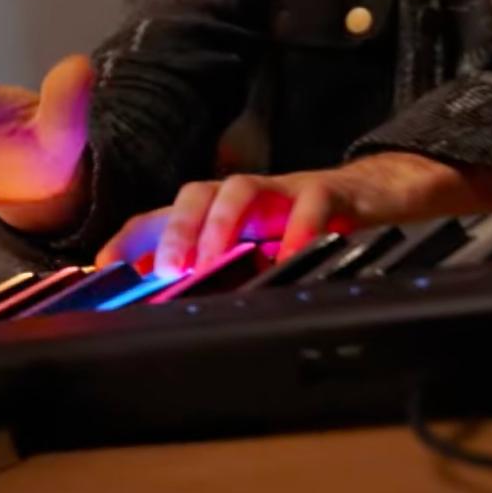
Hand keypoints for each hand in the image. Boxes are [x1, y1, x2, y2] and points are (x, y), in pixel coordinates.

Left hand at [96, 153, 480, 277]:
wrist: (390, 195)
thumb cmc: (319, 227)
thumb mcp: (265, 252)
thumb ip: (224, 274)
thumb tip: (172, 305)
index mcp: (230, 213)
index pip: (168, 214)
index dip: (132, 237)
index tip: (101, 268)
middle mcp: (252, 197)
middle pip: (197, 191)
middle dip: (173, 228)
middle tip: (165, 271)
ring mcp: (289, 191)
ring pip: (242, 188)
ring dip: (219, 223)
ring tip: (210, 262)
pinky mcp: (335, 193)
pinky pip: (312, 203)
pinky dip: (297, 230)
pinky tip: (288, 260)